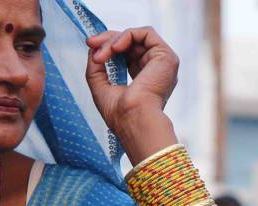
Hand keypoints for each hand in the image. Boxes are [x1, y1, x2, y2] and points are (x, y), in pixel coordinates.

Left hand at [85, 27, 178, 161]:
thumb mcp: (100, 85)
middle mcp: (156, 69)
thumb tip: (93, 48)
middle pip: (132, 41)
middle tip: (92, 44)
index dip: (109, 45)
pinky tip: (116, 48)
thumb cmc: (120, 113)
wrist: (133, 119)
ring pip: (137, 36)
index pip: (128, 52)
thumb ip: (96, 66)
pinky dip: (127, 36)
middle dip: (108, 39)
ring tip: (102, 53)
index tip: (91, 46)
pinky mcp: (166, 57)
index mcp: (146, 78)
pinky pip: (146, 33)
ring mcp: (163, 63)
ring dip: (114, 40)